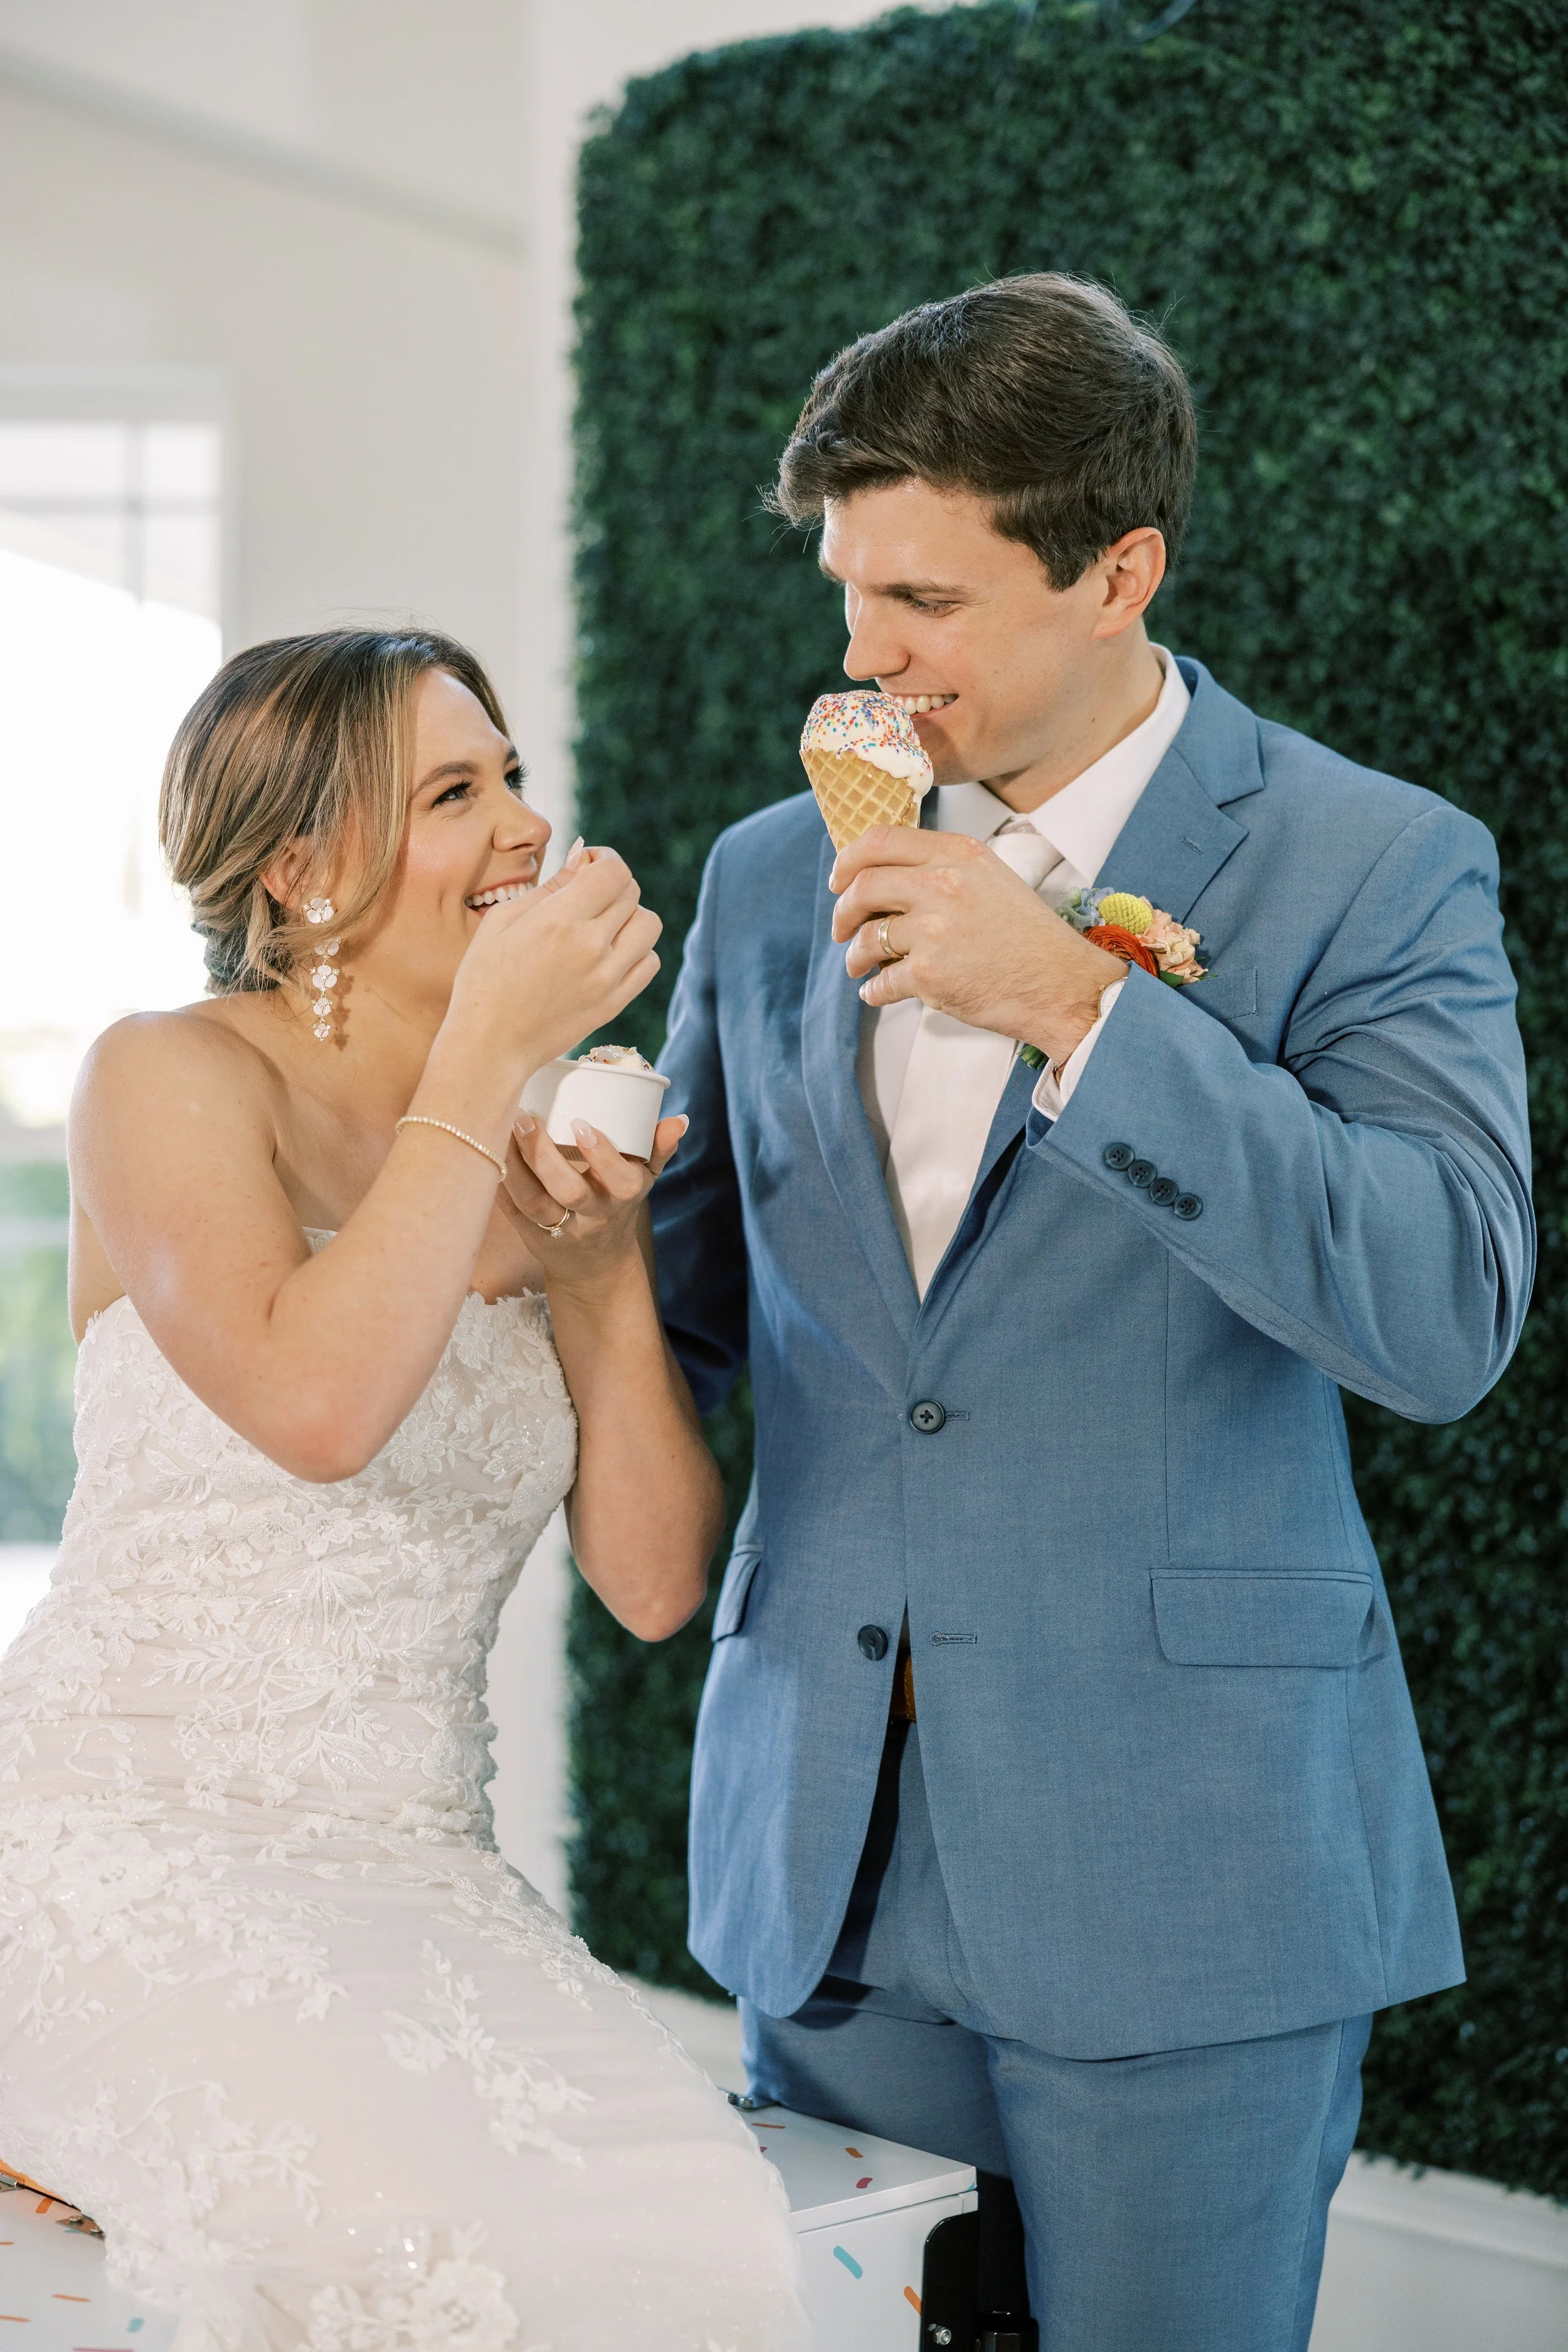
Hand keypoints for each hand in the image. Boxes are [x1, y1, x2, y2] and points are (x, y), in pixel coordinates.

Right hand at [445, 846, 662, 1076]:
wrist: (490, 1043)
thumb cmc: (485, 978)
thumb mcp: (503, 920)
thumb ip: (550, 887)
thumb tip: (583, 856)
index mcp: (560, 920)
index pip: (614, 871)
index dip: (604, 859)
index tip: (588, 864)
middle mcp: (591, 946)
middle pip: (631, 893)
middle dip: (611, 884)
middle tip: (588, 894)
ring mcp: (607, 977)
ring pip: (649, 925)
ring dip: (630, 916)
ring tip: (602, 924)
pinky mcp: (614, 1003)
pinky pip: (649, 962)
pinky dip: (636, 950)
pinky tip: (609, 953)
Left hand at [502, 1110, 687, 1286]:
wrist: (595, 1266)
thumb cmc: (618, 1206)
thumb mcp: (644, 1180)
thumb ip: (658, 1149)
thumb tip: (679, 1119)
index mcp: (623, 1197)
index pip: (619, 1180)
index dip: (602, 1155)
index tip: (581, 1124)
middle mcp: (592, 1216)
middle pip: (568, 1191)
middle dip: (545, 1155)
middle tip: (524, 1117)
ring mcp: (558, 1229)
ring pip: (532, 1202)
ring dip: (514, 1167)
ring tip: (500, 1128)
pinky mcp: (529, 1235)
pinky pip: (510, 1209)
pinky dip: (498, 1182)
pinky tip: (486, 1150)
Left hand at [830, 826, 1126, 1066]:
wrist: (1062, 987)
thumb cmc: (1028, 937)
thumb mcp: (991, 879)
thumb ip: (942, 868)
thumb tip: (880, 876)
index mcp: (959, 853)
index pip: (880, 839)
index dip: (847, 860)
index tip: (838, 880)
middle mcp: (943, 884)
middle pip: (863, 886)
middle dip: (843, 912)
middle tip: (841, 929)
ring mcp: (934, 930)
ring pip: (866, 937)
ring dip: (855, 956)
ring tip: (859, 966)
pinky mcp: (929, 974)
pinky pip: (881, 982)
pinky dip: (874, 991)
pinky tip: (878, 993)